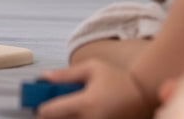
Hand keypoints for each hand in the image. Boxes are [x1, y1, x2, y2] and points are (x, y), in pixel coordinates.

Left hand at [36, 60, 154, 118]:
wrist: (142, 94)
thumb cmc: (116, 78)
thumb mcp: (92, 68)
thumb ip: (66, 74)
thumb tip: (44, 77)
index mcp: (85, 103)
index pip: (50, 113)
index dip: (40, 109)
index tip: (40, 104)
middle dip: (52, 116)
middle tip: (55, 108)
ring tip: (69, 109)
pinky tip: (81, 113)